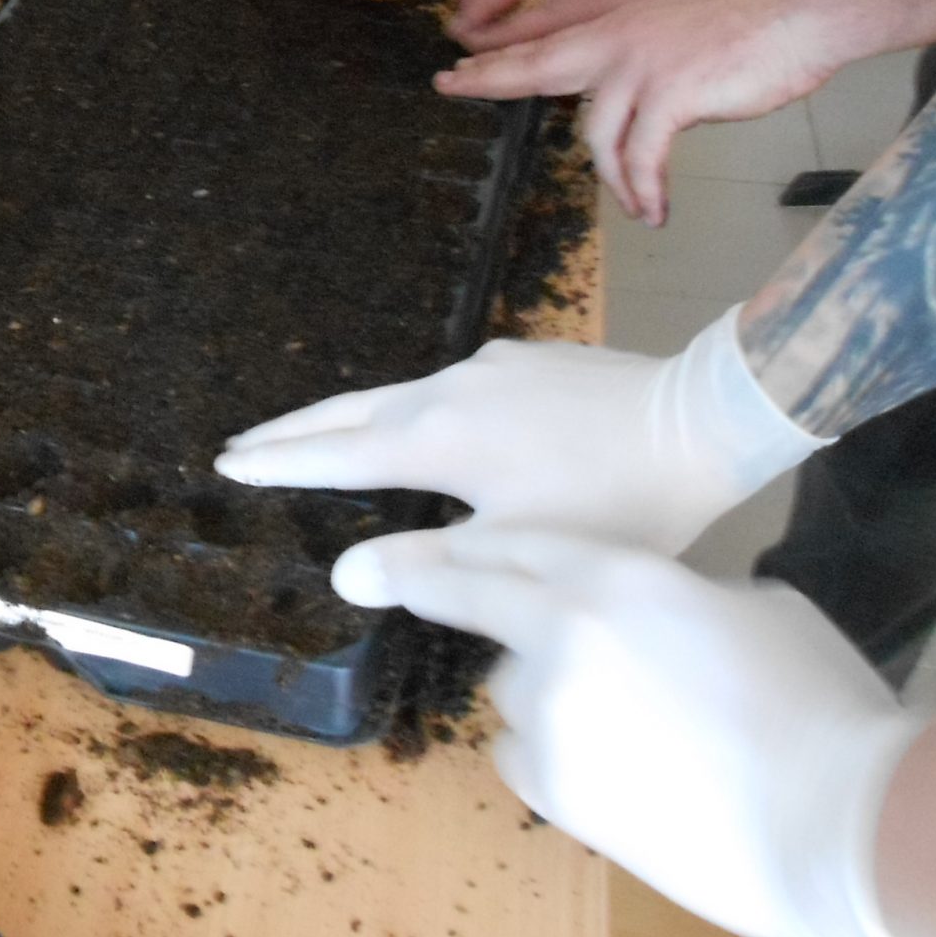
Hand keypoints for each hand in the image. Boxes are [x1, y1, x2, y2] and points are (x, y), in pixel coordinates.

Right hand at [216, 307, 823, 556]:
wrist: (706, 420)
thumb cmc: (618, 500)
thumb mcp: (522, 550)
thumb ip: (432, 567)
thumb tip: (346, 576)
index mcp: (437, 438)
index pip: (336, 454)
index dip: (280, 464)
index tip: (229, 464)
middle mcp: (449, 390)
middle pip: (352, 413)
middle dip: (294, 431)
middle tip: (242, 444)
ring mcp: (490, 368)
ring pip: (399, 395)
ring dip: (350, 418)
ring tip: (317, 432)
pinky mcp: (528, 361)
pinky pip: (447, 388)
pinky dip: (409, 410)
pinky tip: (423, 423)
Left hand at [333, 524, 935, 936]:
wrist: (840, 820)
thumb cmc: (821, 702)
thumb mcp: (757, 609)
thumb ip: (681, 597)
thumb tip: (662, 611)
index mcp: (617, 575)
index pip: (504, 545)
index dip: (444, 542)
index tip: (384, 543)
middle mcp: (562, 635)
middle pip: (472, 596)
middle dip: (425, 582)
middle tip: (373, 576)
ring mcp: (549, 717)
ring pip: (513, 689)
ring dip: (544, 691)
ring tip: (627, 720)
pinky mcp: (554, 791)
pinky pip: (525, 756)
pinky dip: (553, 755)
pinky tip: (617, 771)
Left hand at [436, 0, 837, 224]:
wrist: (799, 15)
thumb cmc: (751, 35)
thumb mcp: (679, 46)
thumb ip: (644, 73)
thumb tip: (633, 117)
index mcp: (620, 27)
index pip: (546, 45)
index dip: (500, 59)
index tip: (460, 67)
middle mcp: (620, 40)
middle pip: (537, 65)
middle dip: (489, 78)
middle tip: (451, 85)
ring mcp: (642, 65)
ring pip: (599, 137)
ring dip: (619, 182)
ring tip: (641, 205)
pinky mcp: (671, 94)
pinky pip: (642, 159)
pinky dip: (646, 190)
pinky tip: (656, 209)